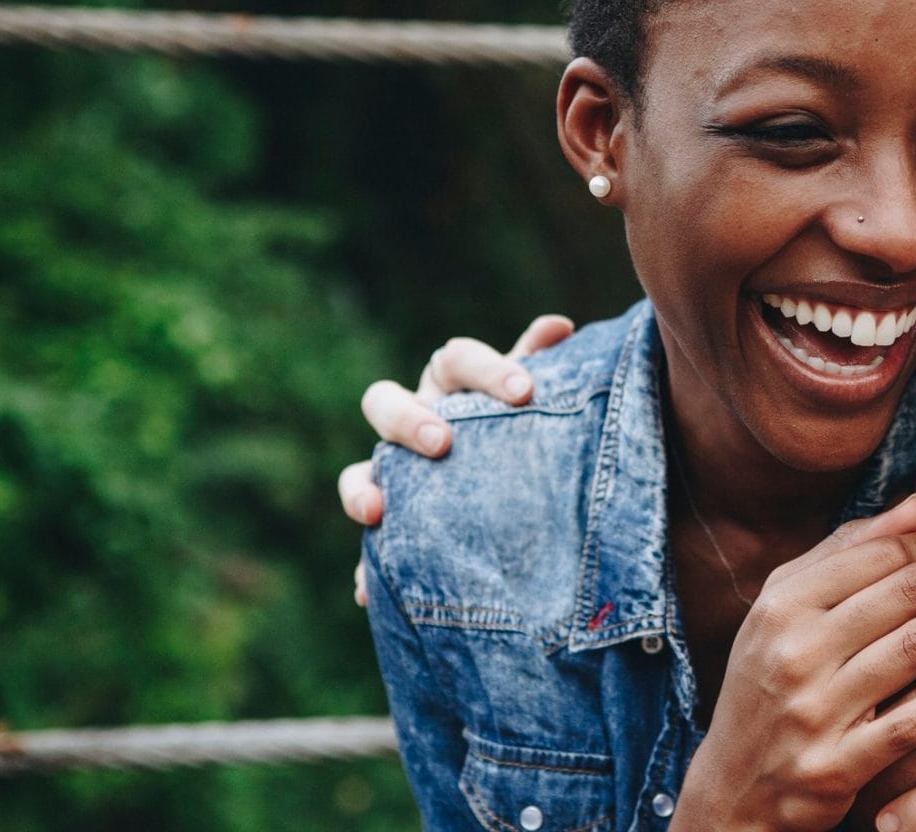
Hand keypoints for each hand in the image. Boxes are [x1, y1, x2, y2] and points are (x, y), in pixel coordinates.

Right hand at [340, 314, 572, 603]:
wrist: (519, 495)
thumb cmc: (524, 430)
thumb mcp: (536, 403)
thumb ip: (541, 364)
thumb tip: (559, 324)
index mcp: (451, 381)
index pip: (456, 360)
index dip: (486, 369)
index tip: (525, 391)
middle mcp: (412, 419)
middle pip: (384, 401)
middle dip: (408, 419)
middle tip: (442, 443)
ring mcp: (392, 471)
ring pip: (356, 471)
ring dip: (359, 489)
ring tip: (375, 512)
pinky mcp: (390, 525)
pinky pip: (368, 548)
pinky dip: (366, 570)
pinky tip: (367, 592)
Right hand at [673, 493, 915, 831]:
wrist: (735, 788)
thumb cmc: (769, 684)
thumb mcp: (785, 611)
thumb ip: (846, 553)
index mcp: (780, 606)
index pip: (873, 556)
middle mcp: (794, 652)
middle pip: (903, 594)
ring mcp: (815, 711)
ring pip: (915, 649)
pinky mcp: (836, 766)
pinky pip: (910, 724)